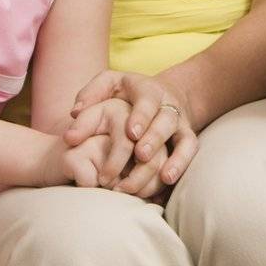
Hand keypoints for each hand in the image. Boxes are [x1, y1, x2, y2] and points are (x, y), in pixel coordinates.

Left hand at [67, 71, 199, 189]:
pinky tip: (168, 181)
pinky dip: (182, 166)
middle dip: (155, 137)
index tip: (130, 133)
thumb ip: (90, 94)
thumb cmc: (125, 94)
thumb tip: (75, 113)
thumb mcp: (108, 84)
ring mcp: (180, 124)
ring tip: (163, 176)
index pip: (147, 100)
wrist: (159, 97)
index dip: (141, 116)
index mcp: (148, 90)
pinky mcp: (187, 139)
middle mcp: (168, 106)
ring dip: (175, 157)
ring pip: (185, 138)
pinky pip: (190, 153)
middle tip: (141, 155)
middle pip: (167, 120)